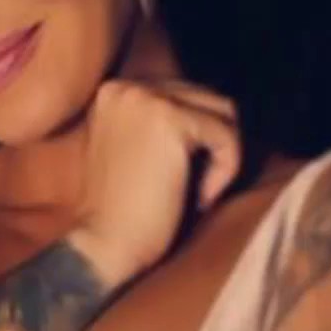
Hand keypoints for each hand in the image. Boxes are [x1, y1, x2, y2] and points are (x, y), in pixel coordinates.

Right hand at [74, 79, 240, 284]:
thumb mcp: (133, 150)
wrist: (104, 243)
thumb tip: (219, 113)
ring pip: (221, 113)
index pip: (182, 95)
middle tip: (199, 187)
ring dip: (223, 155)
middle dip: (214, 142)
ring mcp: (146, 99)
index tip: (185, 176)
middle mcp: (126, 87)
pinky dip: (226, 170)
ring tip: (200, 193)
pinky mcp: (170, 120)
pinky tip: (202, 199)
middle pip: (205, 98)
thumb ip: (159, 124)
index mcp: (114, 92)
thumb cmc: (124, 208)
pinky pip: (226, 135)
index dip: (197, 138)